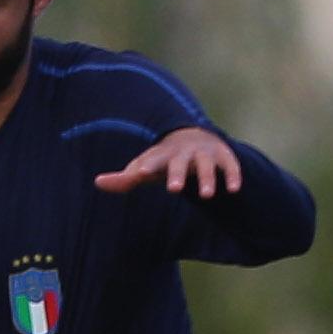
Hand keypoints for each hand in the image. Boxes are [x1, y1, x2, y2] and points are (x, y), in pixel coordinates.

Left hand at [94, 127, 241, 197]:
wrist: (194, 137)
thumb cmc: (163, 160)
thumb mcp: (144, 167)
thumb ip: (124, 179)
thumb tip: (98, 182)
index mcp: (163, 155)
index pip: (153, 160)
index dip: (147, 165)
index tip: (141, 172)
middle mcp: (184, 153)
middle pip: (180, 164)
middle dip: (177, 174)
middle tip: (174, 189)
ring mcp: (204, 154)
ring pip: (206, 166)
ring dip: (207, 179)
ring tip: (207, 196)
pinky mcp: (223, 157)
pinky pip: (230, 166)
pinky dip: (232, 176)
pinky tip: (234, 190)